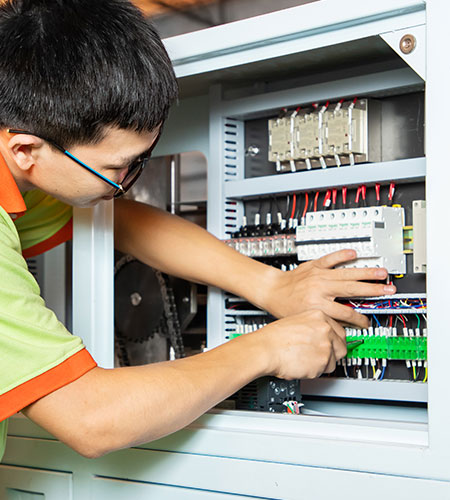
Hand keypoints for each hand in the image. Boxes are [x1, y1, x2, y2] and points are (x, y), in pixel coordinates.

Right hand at [255, 310, 346, 379]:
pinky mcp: (323, 362)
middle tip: (320, 356)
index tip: (333, 345)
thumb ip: (314, 327)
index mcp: (320, 316)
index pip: (340, 331)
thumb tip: (323, 336)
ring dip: (322, 364)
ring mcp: (326, 345)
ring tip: (306, 359)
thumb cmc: (274, 337)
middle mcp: (326, 329)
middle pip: (342, 346)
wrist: (265, 349)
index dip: (335, 341)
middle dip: (333, 354)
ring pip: (334, 361)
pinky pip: (324, 371)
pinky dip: (315, 371)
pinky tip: (302, 364)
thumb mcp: (297, 321)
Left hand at [260, 249, 395, 328]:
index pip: (345, 314)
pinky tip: (354, 253)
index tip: (367, 322)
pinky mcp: (314, 266)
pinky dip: (342, 255)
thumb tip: (343, 326)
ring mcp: (318, 275)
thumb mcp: (306, 319)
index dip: (359, 320)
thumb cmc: (285, 306)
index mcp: (318, 305)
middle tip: (388, 289)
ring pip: (346, 273)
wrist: (272, 290)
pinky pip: (331, 259)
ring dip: (365, 272)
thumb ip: (326, 321)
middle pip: (352, 290)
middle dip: (372, 290)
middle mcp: (320, 289)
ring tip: (381, 272)